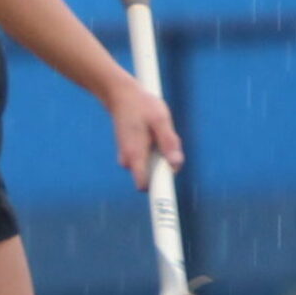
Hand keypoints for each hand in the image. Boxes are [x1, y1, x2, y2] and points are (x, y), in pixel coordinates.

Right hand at [104, 71, 182, 188]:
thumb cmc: (141, 106)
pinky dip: (155, 151)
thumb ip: (169, 142)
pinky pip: (149, 160)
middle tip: (166, 141)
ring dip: (160, 156)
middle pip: (153, 177)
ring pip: (152, 167)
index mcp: (135, 155)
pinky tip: (152, 133)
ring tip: (157, 132)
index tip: (166, 199)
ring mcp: (129, 158)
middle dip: (164, 166)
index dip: (157, 193)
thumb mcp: (160, 119)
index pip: (144, 186)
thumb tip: (175, 165)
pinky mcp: (132, 154)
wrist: (120, 95)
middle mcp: (129, 161)